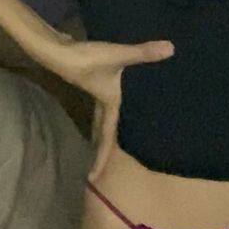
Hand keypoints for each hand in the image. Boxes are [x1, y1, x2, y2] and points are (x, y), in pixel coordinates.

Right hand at [45, 34, 174, 181]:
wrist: (57, 49)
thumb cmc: (86, 58)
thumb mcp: (117, 56)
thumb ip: (142, 53)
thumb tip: (171, 48)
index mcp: (108, 103)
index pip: (107, 137)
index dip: (102, 158)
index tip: (93, 179)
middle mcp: (101, 103)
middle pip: (101, 133)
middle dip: (101, 152)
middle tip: (97, 172)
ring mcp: (94, 92)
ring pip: (100, 120)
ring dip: (101, 134)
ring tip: (104, 147)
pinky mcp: (91, 81)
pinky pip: (99, 107)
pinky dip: (103, 116)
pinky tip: (107, 108)